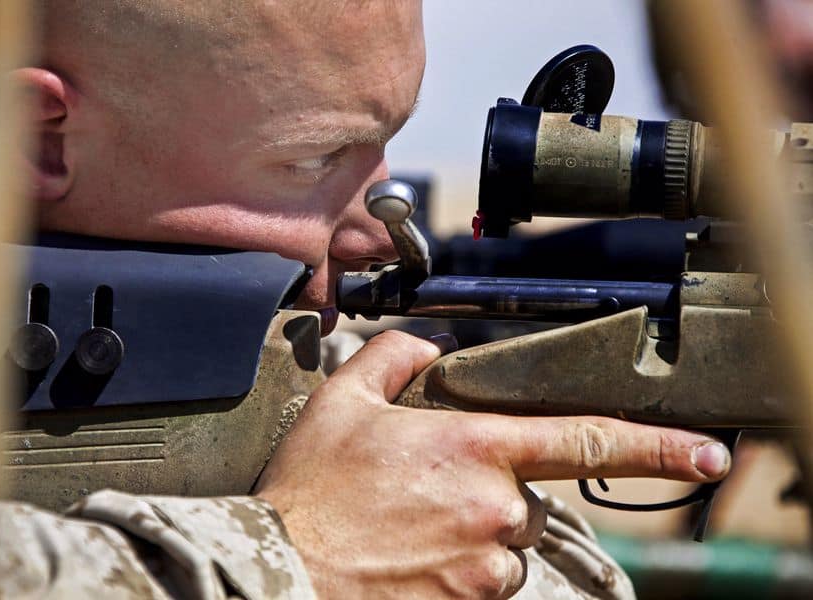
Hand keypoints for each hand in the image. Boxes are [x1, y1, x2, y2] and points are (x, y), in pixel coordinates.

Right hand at [255, 331, 730, 598]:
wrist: (282, 571)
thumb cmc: (312, 491)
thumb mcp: (344, 402)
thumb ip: (395, 357)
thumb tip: (426, 348)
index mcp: (473, 448)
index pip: (583, 440)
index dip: (655, 447)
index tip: (706, 454)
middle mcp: (492, 510)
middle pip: (526, 499)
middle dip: (493, 493)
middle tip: (428, 492)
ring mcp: (484, 567)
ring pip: (506, 546)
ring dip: (475, 536)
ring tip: (411, 529)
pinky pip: (485, 584)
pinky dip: (460, 570)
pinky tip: (412, 557)